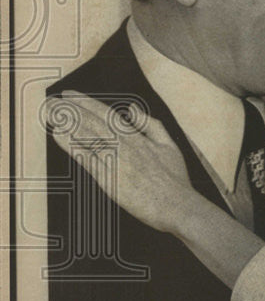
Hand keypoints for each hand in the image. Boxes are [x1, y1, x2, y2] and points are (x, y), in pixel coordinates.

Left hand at [48, 91, 196, 234]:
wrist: (176, 205)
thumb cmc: (174, 179)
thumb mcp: (169, 145)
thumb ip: (151, 124)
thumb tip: (133, 109)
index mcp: (139, 137)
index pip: (108, 114)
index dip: (87, 102)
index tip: (71, 95)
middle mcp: (125, 146)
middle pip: (93, 122)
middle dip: (71, 109)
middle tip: (53, 100)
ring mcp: (115, 162)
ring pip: (87, 136)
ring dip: (67, 122)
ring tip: (52, 113)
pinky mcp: (108, 179)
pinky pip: (85, 158)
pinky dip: (71, 145)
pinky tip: (60, 136)